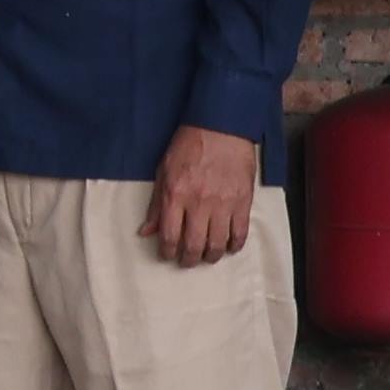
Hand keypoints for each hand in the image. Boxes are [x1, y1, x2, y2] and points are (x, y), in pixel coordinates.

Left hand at [146, 124, 262, 265]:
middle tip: (187, 261)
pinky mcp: (243, 201)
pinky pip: (240, 232)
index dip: (168, 252)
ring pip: (218, 243)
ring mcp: (224, 204)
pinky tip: (229, 247)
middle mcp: (199, 203)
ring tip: (207, 256)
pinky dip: (235, 244)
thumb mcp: (163, 171)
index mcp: (175, 195)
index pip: (170, 236)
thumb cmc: (189, 146)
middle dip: (189, 259)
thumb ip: (156, 205)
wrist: (221, 127)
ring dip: (211, 256)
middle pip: (194, 245)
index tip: (168, 255)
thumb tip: (146, 232)